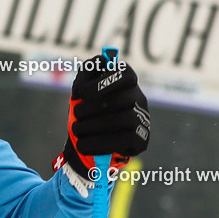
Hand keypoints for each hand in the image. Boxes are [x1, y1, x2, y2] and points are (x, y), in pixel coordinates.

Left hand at [53, 54, 149, 196]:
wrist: (91, 141)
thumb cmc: (87, 109)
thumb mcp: (82, 89)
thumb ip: (85, 75)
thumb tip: (90, 77)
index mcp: (126, 80)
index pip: (124, 72)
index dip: (102, 82)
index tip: (80, 92)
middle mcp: (138, 97)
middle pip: (122, 98)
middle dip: (93, 107)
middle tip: (76, 113)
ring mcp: (143, 118)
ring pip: (125, 118)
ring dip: (94, 125)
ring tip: (76, 129)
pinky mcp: (142, 139)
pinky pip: (125, 139)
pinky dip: (99, 143)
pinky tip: (83, 145)